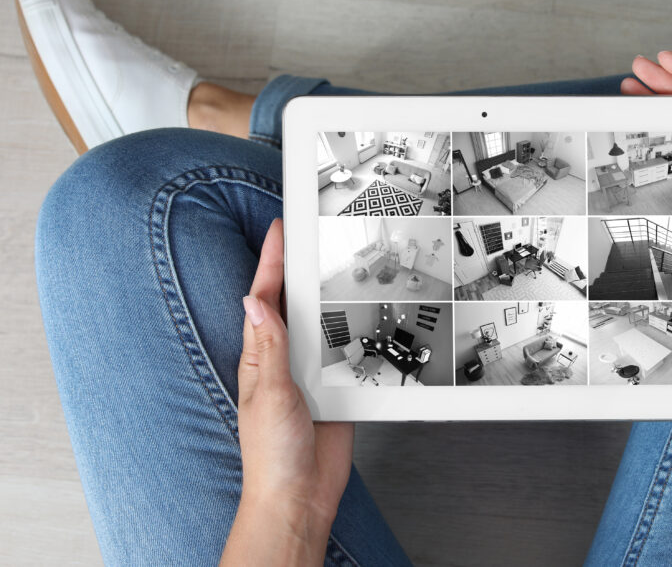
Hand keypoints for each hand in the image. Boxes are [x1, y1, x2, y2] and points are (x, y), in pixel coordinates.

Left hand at [222, 219, 352, 564]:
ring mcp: (309, 372)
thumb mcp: (269, 394)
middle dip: (297, 267)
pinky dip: (351, 330)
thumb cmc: (272, 455)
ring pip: (320, 322)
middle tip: (308, 234)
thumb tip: (256, 303)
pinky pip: (344, 350)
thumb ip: (270, 348)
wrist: (301, 495)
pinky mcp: (334, 387)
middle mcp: (283, 360)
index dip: (270, 262)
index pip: (263, 298)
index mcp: (259, 357)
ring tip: (334, 262)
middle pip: (292, 303)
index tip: (280, 231)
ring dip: (325, 294)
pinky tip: (360, 316)